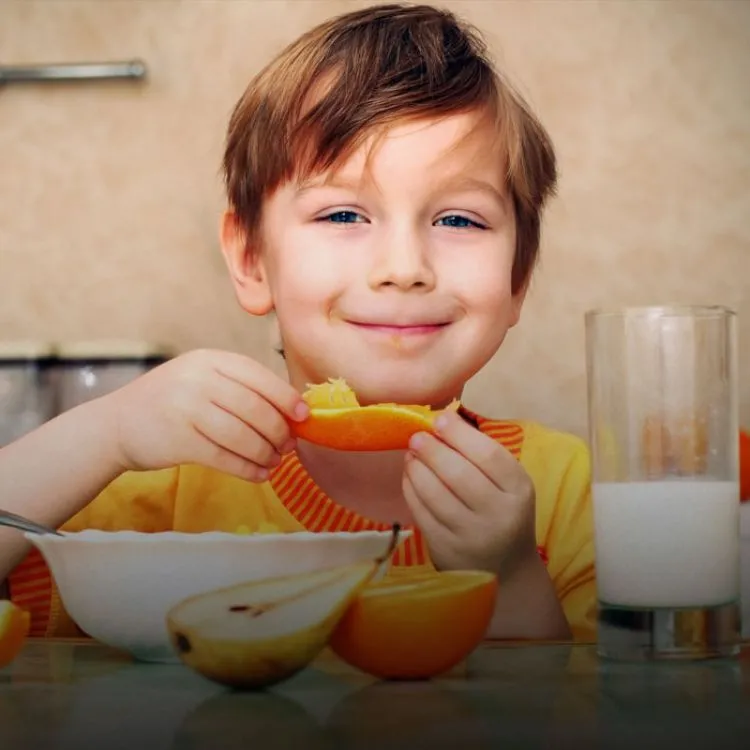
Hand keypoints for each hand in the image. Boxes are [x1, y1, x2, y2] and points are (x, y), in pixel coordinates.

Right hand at [103, 349, 308, 480]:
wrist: (116, 423)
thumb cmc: (171, 402)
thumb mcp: (201, 380)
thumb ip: (239, 388)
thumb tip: (291, 412)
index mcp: (210, 360)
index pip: (258, 375)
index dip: (285, 397)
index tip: (303, 416)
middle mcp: (198, 379)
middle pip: (255, 408)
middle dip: (279, 431)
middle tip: (289, 446)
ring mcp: (186, 409)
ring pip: (242, 435)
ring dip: (265, 453)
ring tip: (275, 462)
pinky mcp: (178, 441)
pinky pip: (224, 458)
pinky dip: (248, 469)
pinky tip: (259, 474)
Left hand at [402, 409, 536, 576]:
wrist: (506, 570)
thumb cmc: (504, 513)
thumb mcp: (508, 485)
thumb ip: (483, 455)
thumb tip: (444, 419)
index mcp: (519, 491)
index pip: (488, 455)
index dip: (460, 434)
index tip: (440, 420)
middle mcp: (499, 514)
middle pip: (458, 473)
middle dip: (432, 449)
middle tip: (416, 436)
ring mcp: (471, 536)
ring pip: (434, 493)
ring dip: (416, 467)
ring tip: (410, 453)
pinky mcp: (446, 550)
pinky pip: (421, 513)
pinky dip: (410, 489)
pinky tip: (409, 476)